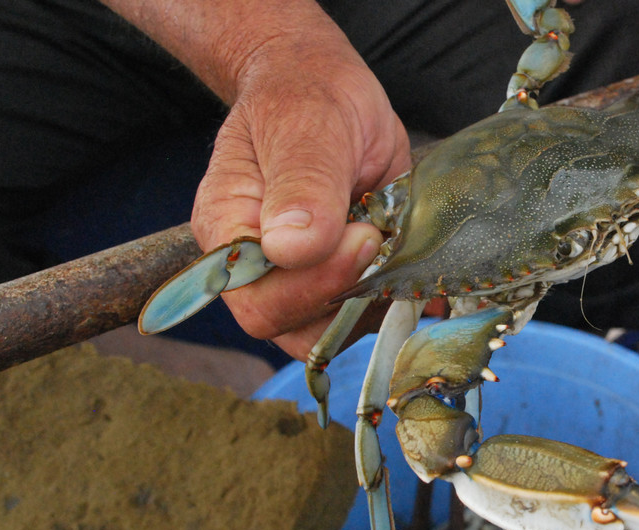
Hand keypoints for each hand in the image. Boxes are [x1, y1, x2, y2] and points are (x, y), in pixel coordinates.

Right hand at [193, 33, 409, 359]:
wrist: (327, 90)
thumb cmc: (304, 98)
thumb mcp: (306, 126)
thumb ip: (301, 185)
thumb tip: (291, 248)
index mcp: (229, 230)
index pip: (256, 299)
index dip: (311, 286)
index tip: (361, 235)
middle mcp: (258, 267)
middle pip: (292, 328)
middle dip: (346, 292)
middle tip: (379, 234)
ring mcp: (302, 278)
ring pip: (332, 331)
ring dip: (373, 300)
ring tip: (392, 242)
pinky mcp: (343, 278)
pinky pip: (364, 314)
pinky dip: (393, 296)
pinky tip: (409, 263)